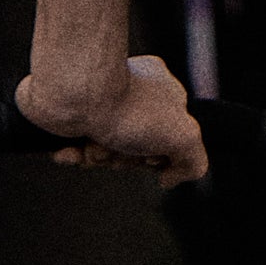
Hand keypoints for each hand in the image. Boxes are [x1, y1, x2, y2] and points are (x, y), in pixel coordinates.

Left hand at [14, 52, 208, 185]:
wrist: (73, 96)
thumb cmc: (127, 108)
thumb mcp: (183, 136)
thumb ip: (193, 162)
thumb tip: (168, 178)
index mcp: (161, 86)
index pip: (169, 135)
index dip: (160, 154)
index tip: (151, 156)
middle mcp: (129, 92)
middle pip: (135, 148)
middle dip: (125, 158)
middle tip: (122, 147)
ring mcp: (99, 104)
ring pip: (106, 152)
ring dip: (100, 158)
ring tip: (96, 145)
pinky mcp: (72, 116)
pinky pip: (78, 148)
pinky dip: (76, 155)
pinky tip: (75, 148)